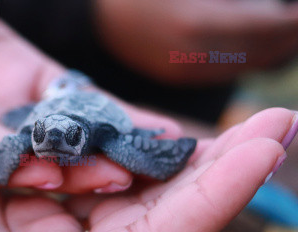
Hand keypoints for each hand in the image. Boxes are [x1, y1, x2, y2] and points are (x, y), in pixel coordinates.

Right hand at [0, 108, 294, 231]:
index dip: (207, 203)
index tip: (261, 151)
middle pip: (158, 224)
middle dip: (221, 177)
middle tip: (278, 126)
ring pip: (139, 198)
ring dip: (192, 163)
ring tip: (250, 126)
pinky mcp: (37, 199)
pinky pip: (106, 173)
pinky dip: (143, 149)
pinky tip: (176, 128)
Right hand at [95, 0, 297, 83]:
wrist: (101, 21)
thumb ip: (231, 2)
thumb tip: (269, 9)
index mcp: (197, 24)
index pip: (267, 27)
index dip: (292, 22)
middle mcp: (195, 56)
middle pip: (261, 52)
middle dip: (288, 37)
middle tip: (297, 23)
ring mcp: (187, 71)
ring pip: (247, 65)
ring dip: (273, 48)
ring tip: (286, 32)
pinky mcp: (180, 77)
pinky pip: (227, 71)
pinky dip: (250, 57)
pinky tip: (257, 42)